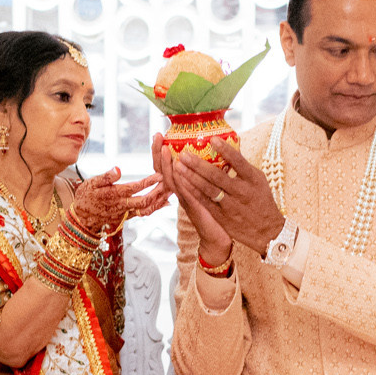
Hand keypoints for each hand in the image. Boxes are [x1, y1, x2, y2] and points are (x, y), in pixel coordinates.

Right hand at [68, 166, 167, 234]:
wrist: (82, 217)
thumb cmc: (86, 196)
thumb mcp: (91, 183)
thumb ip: (106, 177)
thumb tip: (118, 169)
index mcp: (114, 195)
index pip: (134, 188)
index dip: (148, 182)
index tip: (160, 174)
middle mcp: (122, 206)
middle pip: (145, 201)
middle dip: (158, 193)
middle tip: (170, 183)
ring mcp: (125, 213)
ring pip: (146, 210)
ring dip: (159, 201)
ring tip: (171, 192)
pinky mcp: (126, 218)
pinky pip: (143, 214)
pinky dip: (155, 208)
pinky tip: (163, 202)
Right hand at [153, 135, 232, 265]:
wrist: (219, 239)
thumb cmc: (218, 214)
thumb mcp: (212, 189)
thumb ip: (210, 173)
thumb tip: (217, 153)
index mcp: (184, 187)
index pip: (169, 166)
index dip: (163, 152)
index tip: (161, 135)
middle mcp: (181, 193)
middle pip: (163, 170)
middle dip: (158, 153)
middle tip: (156, 136)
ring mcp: (184, 200)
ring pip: (170, 180)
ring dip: (165, 164)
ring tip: (163, 148)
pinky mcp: (192, 208)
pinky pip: (182, 192)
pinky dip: (178, 180)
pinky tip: (176, 168)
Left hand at [165, 135, 284, 254]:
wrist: (266, 231)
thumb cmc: (261, 200)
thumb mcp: (258, 180)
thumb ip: (243, 166)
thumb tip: (229, 145)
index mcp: (253, 179)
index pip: (239, 162)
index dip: (226, 150)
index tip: (212, 139)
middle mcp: (242, 192)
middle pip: (218, 176)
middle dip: (199, 164)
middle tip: (184, 154)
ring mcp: (231, 205)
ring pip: (208, 189)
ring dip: (192, 177)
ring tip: (178, 166)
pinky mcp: (223, 216)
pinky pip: (205, 202)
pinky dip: (193, 192)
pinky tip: (182, 183)